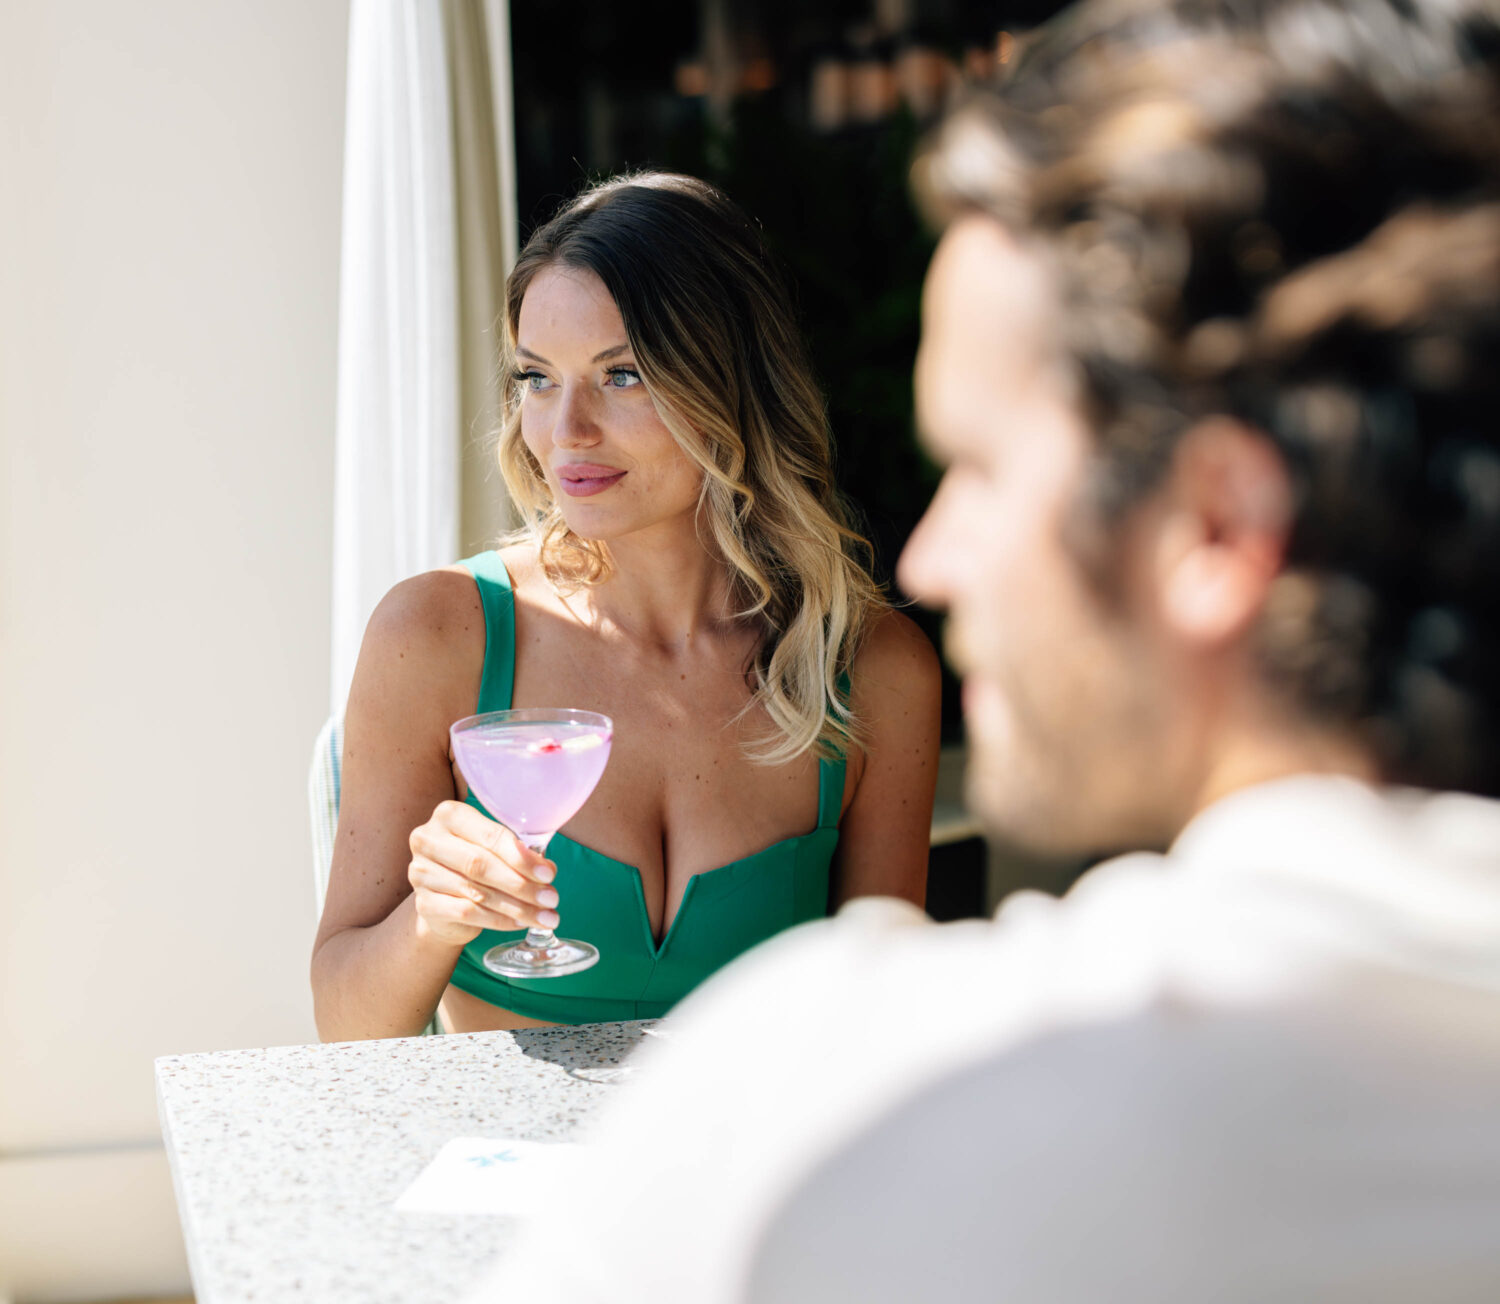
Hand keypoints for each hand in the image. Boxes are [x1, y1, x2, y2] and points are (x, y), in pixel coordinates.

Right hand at [406, 801, 560, 947]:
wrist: (445, 900)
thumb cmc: (476, 863)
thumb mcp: (496, 850)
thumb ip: (520, 853)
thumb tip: (547, 870)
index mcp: (449, 815)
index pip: (490, 835)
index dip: (522, 857)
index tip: (548, 874)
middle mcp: (428, 840)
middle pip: (481, 864)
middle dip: (522, 884)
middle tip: (551, 898)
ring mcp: (421, 872)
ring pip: (477, 892)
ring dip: (517, 907)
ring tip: (544, 916)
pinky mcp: (423, 903)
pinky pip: (467, 913)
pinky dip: (499, 920)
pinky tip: (520, 923)